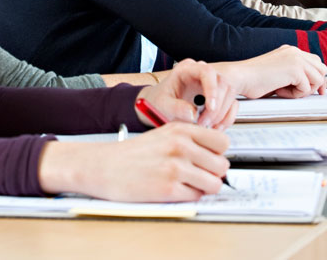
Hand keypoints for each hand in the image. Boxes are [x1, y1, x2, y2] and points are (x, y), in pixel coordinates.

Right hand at [38, 122, 229, 201]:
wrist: (104, 166)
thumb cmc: (133, 153)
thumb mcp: (163, 134)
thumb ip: (191, 140)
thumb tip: (217, 156)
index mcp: (180, 129)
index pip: (223, 141)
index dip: (218, 153)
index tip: (211, 158)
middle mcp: (180, 146)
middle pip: (222, 165)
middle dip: (213, 173)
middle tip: (199, 174)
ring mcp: (175, 168)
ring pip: (214, 184)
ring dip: (204, 187)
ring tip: (189, 184)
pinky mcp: (168, 190)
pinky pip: (196, 197)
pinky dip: (190, 197)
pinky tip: (175, 190)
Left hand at [136, 59, 235, 129]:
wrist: (160, 107)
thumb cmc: (160, 101)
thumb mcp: (162, 105)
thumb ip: (175, 108)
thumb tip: (192, 113)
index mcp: (187, 70)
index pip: (207, 71)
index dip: (212, 89)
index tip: (210, 107)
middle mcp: (202, 74)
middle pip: (222, 84)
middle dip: (216, 107)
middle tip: (204, 123)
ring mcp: (212, 84)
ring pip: (229, 94)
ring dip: (221, 114)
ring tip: (206, 126)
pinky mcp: (219, 96)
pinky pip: (232, 105)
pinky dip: (226, 119)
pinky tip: (214, 128)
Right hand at [212, 45, 326, 99]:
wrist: (240, 77)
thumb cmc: (252, 78)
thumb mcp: (277, 73)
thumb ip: (292, 74)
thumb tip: (307, 85)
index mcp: (289, 51)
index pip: (314, 61)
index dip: (317, 77)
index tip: (316, 89)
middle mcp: (294, 52)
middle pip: (321, 68)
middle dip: (316, 84)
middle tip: (304, 93)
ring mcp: (296, 59)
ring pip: (318, 78)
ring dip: (304, 90)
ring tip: (285, 91)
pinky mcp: (295, 69)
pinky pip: (306, 88)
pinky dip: (294, 95)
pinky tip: (279, 90)